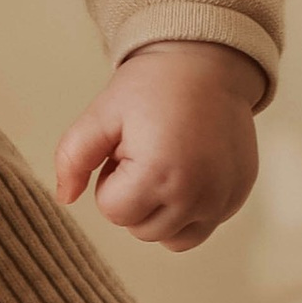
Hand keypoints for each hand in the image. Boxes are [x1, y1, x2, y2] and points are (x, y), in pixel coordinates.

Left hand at [54, 41, 263, 251]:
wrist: (207, 64)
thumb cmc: (152, 87)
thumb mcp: (102, 114)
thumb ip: (72, 157)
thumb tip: (64, 198)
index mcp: (160, 173)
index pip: (113, 212)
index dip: (111, 179)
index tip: (126, 148)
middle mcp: (197, 194)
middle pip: (140, 229)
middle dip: (134, 196)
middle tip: (147, 152)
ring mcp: (222, 199)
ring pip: (169, 238)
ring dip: (159, 209)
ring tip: (165, 164)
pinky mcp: (237, 198)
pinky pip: (201, 227)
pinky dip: (188, 210)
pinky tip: (188, 172)